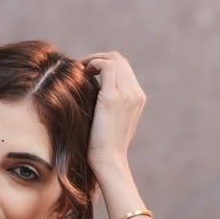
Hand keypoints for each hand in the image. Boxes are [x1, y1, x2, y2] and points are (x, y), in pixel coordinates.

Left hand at [81, 51, 145, 174]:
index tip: (90, 71)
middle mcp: (136, 93)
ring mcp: (127, 94)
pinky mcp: (113, 97)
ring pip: (114, 59)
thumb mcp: (111, 120)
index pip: (124, 69)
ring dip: (95, 60)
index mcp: (138, 98)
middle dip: (100, 58)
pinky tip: (82, 74)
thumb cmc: (105, 145)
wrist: (108, 160)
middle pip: (120, 60)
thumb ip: (110, 104)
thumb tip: (93, 91)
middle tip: (82, 67)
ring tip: (81, 69)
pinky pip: (106, 66)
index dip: (106, 64)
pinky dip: (92, 64)